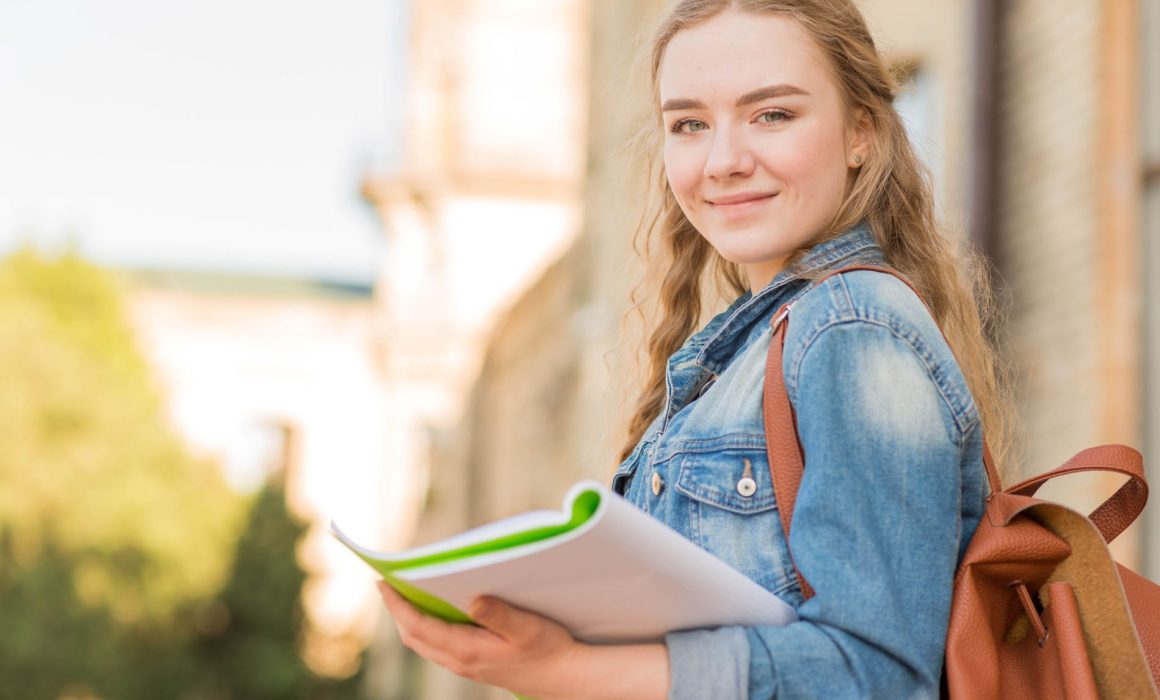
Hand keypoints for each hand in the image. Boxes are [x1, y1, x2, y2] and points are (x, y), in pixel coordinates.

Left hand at [377, 581, 586, 698]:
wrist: (564, 677)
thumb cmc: (548, 650)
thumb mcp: (527, 627)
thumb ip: (498, 614)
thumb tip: (473, 599)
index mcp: (467, 649)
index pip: (418, 627)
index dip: (396, 605)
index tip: (382, 583)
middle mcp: (460, 661)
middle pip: (413, 637)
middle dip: (397, 611)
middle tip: (387, 584)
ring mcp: (466, 666)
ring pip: (424, 645)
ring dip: (409, 621)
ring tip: (405, 596)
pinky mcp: (474, 665)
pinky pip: (438, 648)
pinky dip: (427, 630)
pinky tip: (435, 614)